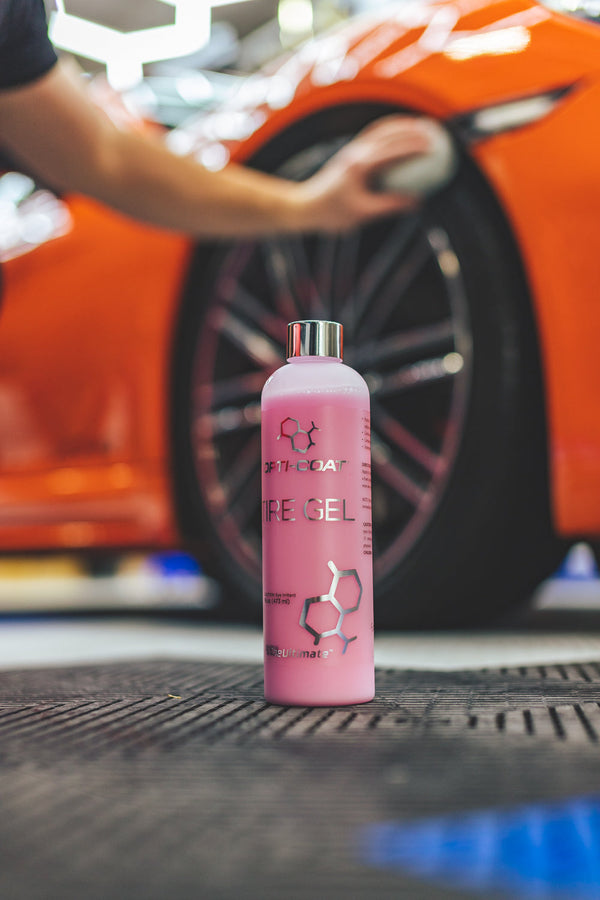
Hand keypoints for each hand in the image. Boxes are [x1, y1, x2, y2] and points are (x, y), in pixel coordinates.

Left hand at [294, 115, 433, 232]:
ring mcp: (352, 150)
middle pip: (389, 135)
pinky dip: (390, 132)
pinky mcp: (350, 153)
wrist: (306, 206)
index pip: (392, 151)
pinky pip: (374, 136)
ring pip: (382, 130)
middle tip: (435, 135)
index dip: (414, 147)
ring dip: (402, 126)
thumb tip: (418, 201)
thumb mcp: (363, 214)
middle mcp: (356, 153)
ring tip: (422, 127)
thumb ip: (390, 205)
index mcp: (360, 166)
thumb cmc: (333, 214)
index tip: (434, 148)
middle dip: (413, 132)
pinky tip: (402, 136)